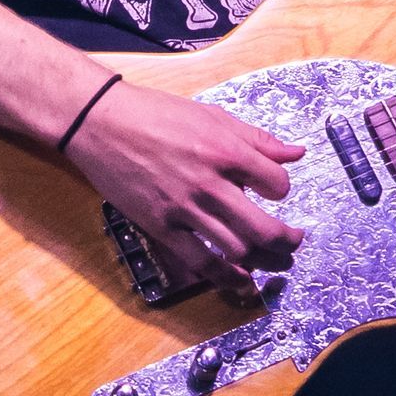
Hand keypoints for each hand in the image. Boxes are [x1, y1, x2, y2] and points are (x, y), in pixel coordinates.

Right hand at [66, 81, 303, 300]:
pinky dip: (227, 277)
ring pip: (237, 249)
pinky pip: (201, 261)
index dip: (283, 190)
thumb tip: (296, 152)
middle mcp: (209, 183)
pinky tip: (241, 280)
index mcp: (225, 150)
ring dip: (263, 260)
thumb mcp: (212, 116)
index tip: (276, 193)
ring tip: (275, 261)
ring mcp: (184, 208)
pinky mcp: (161, 226)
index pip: (277, 183)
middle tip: (294, 242)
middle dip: (286, 240)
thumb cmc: (154, 114)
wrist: (100, 122)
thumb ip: (257, 138)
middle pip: (263, 227)